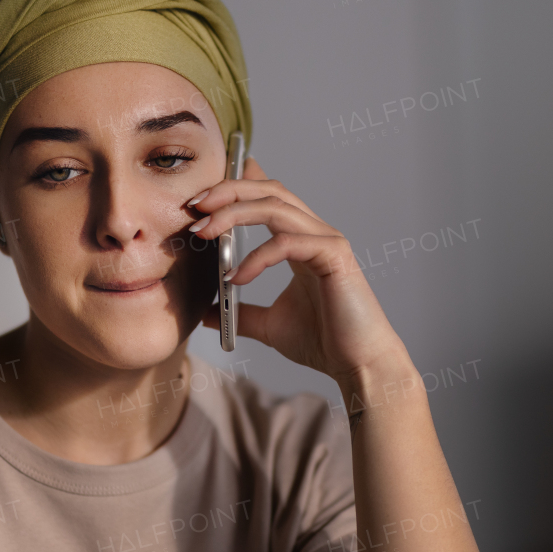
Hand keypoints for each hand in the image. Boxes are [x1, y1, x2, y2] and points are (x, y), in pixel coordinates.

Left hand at [187, 157, 408, 383]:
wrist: (357, 364)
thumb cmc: (324, 342)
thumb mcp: (268, 325)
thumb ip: (239, 313)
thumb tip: (204, 314)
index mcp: (300, 241)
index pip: (268, 196)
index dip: (235, 187)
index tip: (199, 200)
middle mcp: (315, 233)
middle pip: (269, 190)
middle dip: (228, 190)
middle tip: (194, 205)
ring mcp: (326, 241)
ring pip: (276, 206)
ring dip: (234, 213)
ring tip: (204, 231)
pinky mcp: (334, 255)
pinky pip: (287, 243)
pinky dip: (256, 257)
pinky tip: (235, 278)